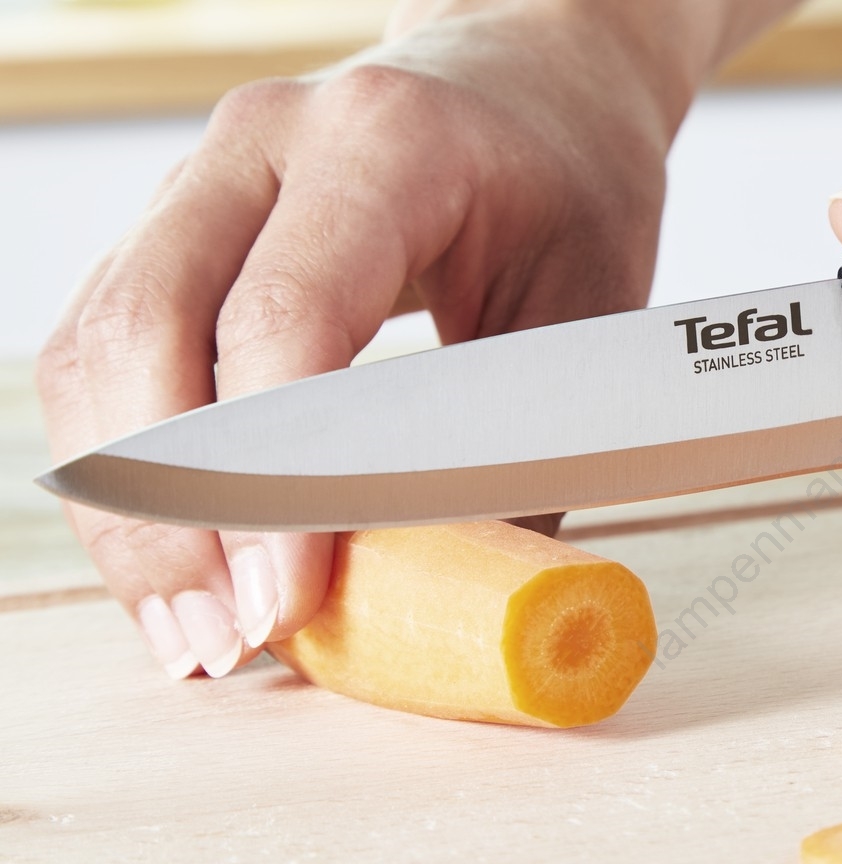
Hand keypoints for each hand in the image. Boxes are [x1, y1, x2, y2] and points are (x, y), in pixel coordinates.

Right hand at [33, 2, 700, 676]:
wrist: (533, 83)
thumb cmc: (572, 190)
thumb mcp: (586, 311)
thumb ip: (519, 454)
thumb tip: (456, 611)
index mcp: (386, 145)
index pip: (285, 318)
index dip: (273, 481)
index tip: (285, 606)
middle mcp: (263, 143)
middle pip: (150, 329)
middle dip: (171, 512)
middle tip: (223, 644)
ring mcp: (199, 178)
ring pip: (98, 346)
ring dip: (126, 508)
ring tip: (187, 634)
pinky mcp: (174, 231)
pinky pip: (103, 351)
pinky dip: (121, 466)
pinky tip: (167, 562)